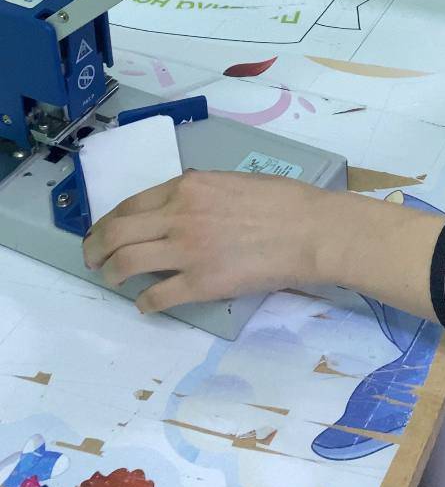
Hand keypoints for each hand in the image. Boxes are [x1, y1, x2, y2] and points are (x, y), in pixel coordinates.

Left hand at [83, 170, 323, 312]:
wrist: (309, 229)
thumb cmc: (281, 201)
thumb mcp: (230, 181)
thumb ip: (199, 192)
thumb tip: (180, 205)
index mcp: (187, 187)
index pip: (129, 206)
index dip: (108, 223)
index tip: (103, 234)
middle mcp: (178, 215)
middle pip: (116, 233)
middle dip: (96, 249)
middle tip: (93, 260)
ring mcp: (187, 250)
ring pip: (126, 263)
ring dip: (111, 275)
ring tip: (112, 281)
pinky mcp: (201, 283)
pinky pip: (157, 296)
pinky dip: (144, 303)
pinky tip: (145, 305)